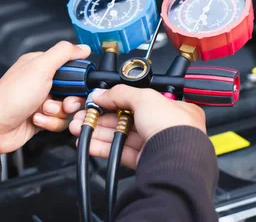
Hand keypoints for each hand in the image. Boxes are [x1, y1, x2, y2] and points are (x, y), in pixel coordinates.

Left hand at [0, 41, 91, 153]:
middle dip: (70, 100)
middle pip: (74, 91)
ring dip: (58, 113)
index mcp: (42, 65)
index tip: (76, 86)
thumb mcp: (41, 68)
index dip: (79, 80)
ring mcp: (43, 101)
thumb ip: (64, 53)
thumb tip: (83, 47)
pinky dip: (50, 123)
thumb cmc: (11, 96)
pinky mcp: (43, 118)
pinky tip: (37, 119)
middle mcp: (44, 82)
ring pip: (69, 109)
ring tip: (42, 111)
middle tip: (62, 102)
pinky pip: (60, 122)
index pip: (73, 69)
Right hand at [68, 85, 205, 168]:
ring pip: (122, 136)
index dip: (118, 99)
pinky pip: (120, 153)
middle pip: (128, 119)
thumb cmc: (174, 127)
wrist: (176, 160)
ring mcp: (155, 145)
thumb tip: (102, 93)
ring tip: (79, 128)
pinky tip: (89, 143)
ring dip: (99, 131)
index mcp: (174, 108)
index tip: (99, 99)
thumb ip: (121, 93)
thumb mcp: (145, 98)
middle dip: (102, 116)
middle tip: (85, 114)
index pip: (141, 100)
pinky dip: (103, 148)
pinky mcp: (145, 162)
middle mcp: (166, 127)